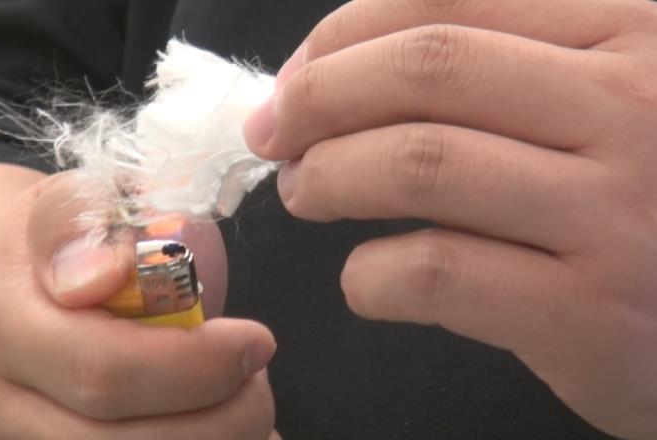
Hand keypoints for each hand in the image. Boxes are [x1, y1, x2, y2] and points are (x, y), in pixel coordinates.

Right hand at [0, 172, 276, 438]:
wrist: (14, 304)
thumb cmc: (65, 250)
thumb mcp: (72, 206)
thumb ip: (83, 222)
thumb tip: (101, 275)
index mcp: (2, 323)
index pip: (106, 368)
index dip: (196, 367)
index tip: (255, 342)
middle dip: (224, 420)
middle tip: (260, 382)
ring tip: (245, 407)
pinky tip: (225, 433)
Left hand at [245, 0, 656, 437]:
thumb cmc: (634, 198)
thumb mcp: (589, 100)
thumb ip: (494, 64)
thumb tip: (332, 67)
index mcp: (628, 31)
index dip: (342, 37)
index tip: (295, 80)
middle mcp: (635, 107)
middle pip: (425, 70)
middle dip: (317, 100)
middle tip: (276, 137)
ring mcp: (618, 212)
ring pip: (420, 162)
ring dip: (329, 178)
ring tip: (307, 194)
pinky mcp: (592, 312)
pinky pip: (438, 271)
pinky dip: (370, 277)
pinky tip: (366, 281)